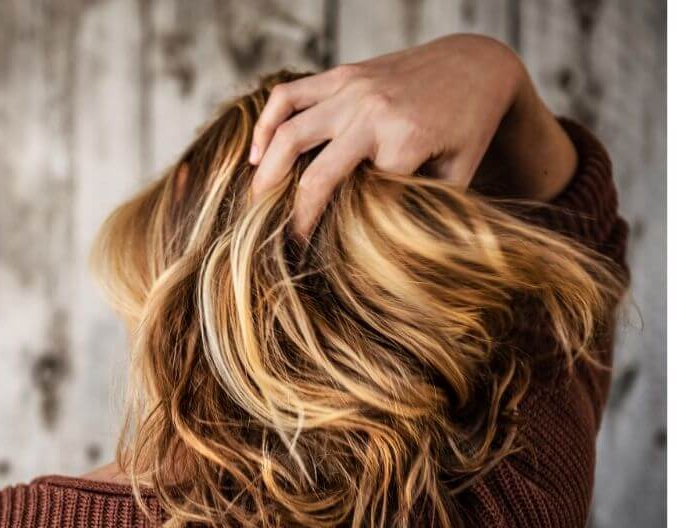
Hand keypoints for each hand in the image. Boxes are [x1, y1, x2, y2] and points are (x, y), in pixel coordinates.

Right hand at [249, 34, 543, 236]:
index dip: (338, 232)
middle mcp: (372, 112)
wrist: (477, 63)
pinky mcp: (339, 75)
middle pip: (313, 175)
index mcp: (406, 141)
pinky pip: (287, 96)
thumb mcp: (459, 175)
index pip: (358, 201)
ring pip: (288, 132)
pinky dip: (265, 124)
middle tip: (274, 243)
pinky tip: (256, 153)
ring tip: (254, 203)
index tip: (322, 260)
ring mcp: (351, 89)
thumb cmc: (469, 127)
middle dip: (290, 216)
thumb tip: (389, 255)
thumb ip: (424, 208)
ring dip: (265, 173)